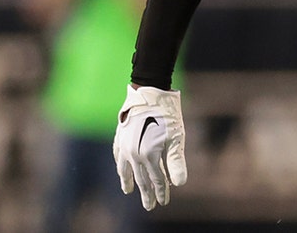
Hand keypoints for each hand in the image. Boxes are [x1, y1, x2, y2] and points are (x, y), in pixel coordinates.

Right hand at [113, 85, 186, 209]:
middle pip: (141, 178)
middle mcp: (134, 153)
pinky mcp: (120, 135)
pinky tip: (121, 167)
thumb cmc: (167, 115)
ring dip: (129, 180)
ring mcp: (124, 144)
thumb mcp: (176, 138)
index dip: (161, 192)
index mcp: (148, 155)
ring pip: (125, 168)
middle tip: (149, 206)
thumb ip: (175, 162)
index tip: (163, 202)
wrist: (149, 92)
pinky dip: (119, 163)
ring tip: (128, 190)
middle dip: (146, 193)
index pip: (156, 179)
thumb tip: (179, 184)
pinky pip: (117, 154)